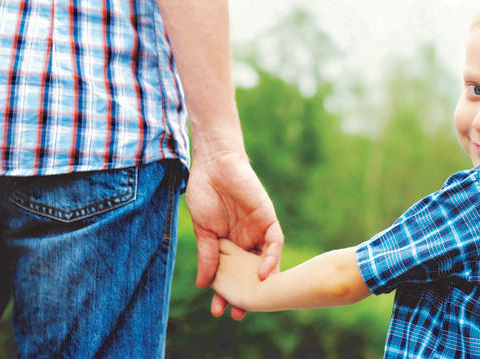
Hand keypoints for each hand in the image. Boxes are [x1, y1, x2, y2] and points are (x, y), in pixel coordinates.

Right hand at [185, 150, 283, 318]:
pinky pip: (275, 242)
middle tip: (238, 314)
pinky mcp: (268, 218)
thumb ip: (208, 256)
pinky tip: (264, 273)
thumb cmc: (205, 193)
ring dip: (262, 282)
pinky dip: (271, 258)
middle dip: (247, 293)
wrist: (214, 164)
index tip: (219, 310)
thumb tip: (204, 285)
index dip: (228, 292)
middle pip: (251, 273)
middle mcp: (247, 241)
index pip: (233, 274)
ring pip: (266, 262)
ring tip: (253, 301)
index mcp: (230, 244)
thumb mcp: (204, 231)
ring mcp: (258, 231)